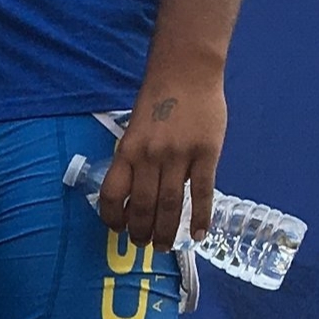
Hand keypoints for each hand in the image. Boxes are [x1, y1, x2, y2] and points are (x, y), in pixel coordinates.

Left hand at [100, 71, 226, 251]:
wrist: (186, 73)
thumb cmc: (158, 101)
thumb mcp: (135, 130)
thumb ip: (134, 159)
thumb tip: (135, 193)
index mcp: (127, 151)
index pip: (112, 194)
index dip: (112, 217)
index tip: (117, 230)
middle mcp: (149, 157)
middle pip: (143, 206)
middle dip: (141, 231)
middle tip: (143, 245)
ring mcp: (179, 156)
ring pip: (171, 205)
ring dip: (166, 230)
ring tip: (164, 246)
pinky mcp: (207, 154)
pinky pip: (203, 192)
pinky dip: (200, 216)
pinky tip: (198, 234)